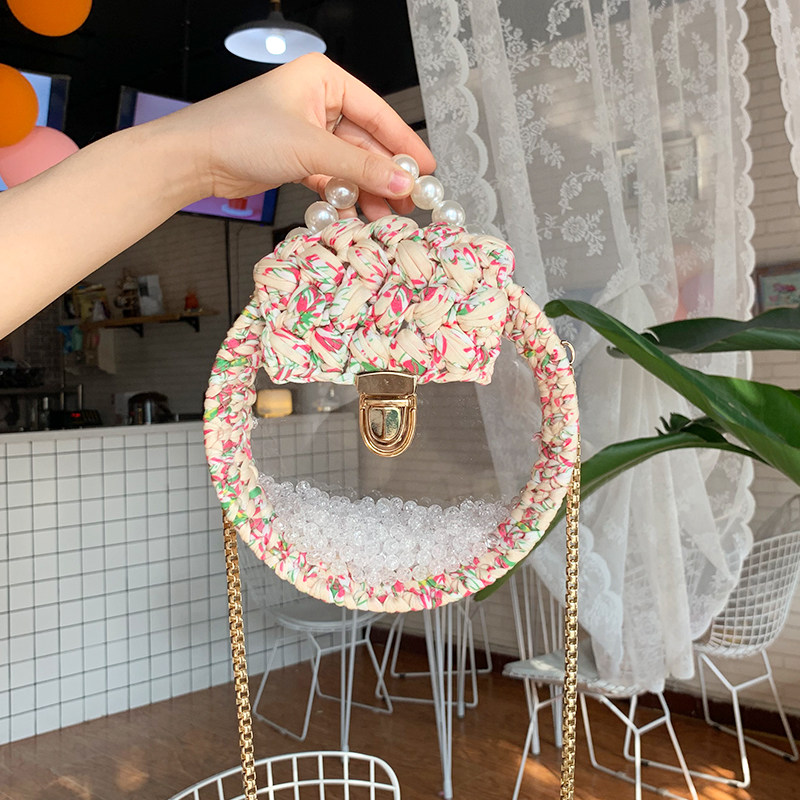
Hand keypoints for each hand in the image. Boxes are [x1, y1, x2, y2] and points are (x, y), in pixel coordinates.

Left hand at [165, 53, 435, 219]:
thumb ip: (361, 167)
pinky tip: (360, 213)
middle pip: (366, 142)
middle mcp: (318, 102)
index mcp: (324, 80)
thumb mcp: (310, 148)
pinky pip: (332, 177)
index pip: (377, 113)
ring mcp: (307, 132)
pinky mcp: (297, 159)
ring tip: (388, 216)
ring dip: (368, 190)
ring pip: (350, 164)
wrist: (195, 159)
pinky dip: (345, 194)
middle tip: (411, 202)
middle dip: (386, 174)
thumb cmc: (243, 134)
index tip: (428, 170)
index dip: (404, 144)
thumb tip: (403, 182)